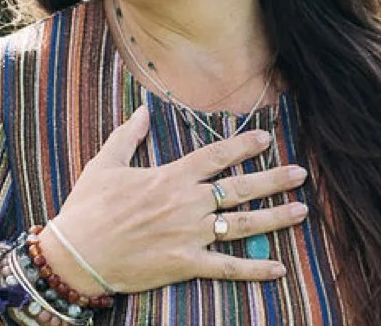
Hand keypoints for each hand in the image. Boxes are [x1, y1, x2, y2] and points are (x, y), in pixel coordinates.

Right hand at [41, 106, 307, 294]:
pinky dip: (255, 269)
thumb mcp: (105, 162)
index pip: (214, 156)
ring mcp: (189, 236)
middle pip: (238, 189)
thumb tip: (142, 110)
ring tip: (302, 210)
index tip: (266, 138)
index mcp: (169, 177)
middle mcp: (186, 204)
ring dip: (275, 217)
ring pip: (242, 225)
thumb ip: (127, 135)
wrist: (78, 252)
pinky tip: (279, 268)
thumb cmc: (90, 205)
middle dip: (273, 179)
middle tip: (300, 173)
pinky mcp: (186, 264)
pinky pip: (227, 268)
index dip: (242, 146)